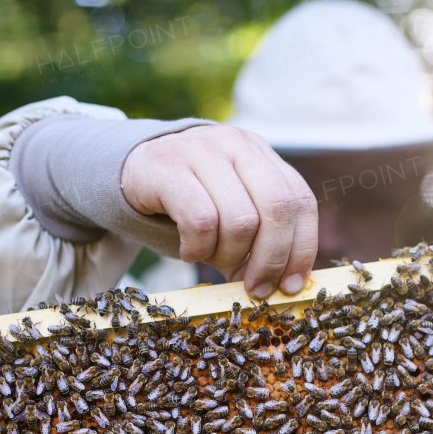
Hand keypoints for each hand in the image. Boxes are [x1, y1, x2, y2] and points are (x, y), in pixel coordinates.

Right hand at [121, 125, 317, 298]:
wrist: (129, 170)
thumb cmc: (188, 200)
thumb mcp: (231, 209)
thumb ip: (259, 236)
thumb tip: (281, 284)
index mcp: (262, 155)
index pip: (301, 201)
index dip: (302, 248)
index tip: (290, 285)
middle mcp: (239, 145)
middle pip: (278, 209)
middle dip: (271, 259)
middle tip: (254, 287)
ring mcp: (204, 151)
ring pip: (241, 220)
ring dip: (228, 256)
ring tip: (210, 259)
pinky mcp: (169, 166)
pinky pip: (201, 221)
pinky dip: (198, 249)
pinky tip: (188, 250)